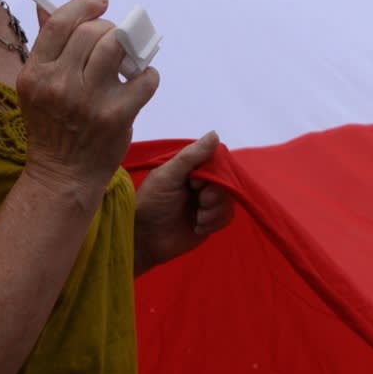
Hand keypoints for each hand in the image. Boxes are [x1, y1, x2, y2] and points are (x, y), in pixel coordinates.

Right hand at [17, 0, 158, 202]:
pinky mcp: (116, 116)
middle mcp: (58, 85)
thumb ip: (46, 47)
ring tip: (127, 57)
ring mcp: (88, 101)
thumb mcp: (36, 87)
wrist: (63, 175)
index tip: (100, 2)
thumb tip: (45, 6)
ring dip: (128, 45)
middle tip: (113, 39)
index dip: (83, 4)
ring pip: (117, 46)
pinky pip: (144, 77)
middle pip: (91, 31)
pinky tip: (138, 80)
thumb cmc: (52, 127)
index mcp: (35, 74)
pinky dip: (147, 74)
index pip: (59, 23)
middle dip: (109, 28)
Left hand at [135, 132, 234, 274]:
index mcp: (189, 169)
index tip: (195, 182)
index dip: (213, 172)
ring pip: (228, 200)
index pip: (216, 161)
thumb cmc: (150, 203)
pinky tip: (197, 226)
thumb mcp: (167, 176)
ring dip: (214, 210)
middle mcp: (200, 183)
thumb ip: (190, 156)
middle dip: (214, 194)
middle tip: (199, 201)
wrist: (144, 240)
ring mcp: (205, 203)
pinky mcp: (209, 221)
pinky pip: (226, 217)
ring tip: (197, 217)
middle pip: (225, 182)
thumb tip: (215, 133)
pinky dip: (214, 222)